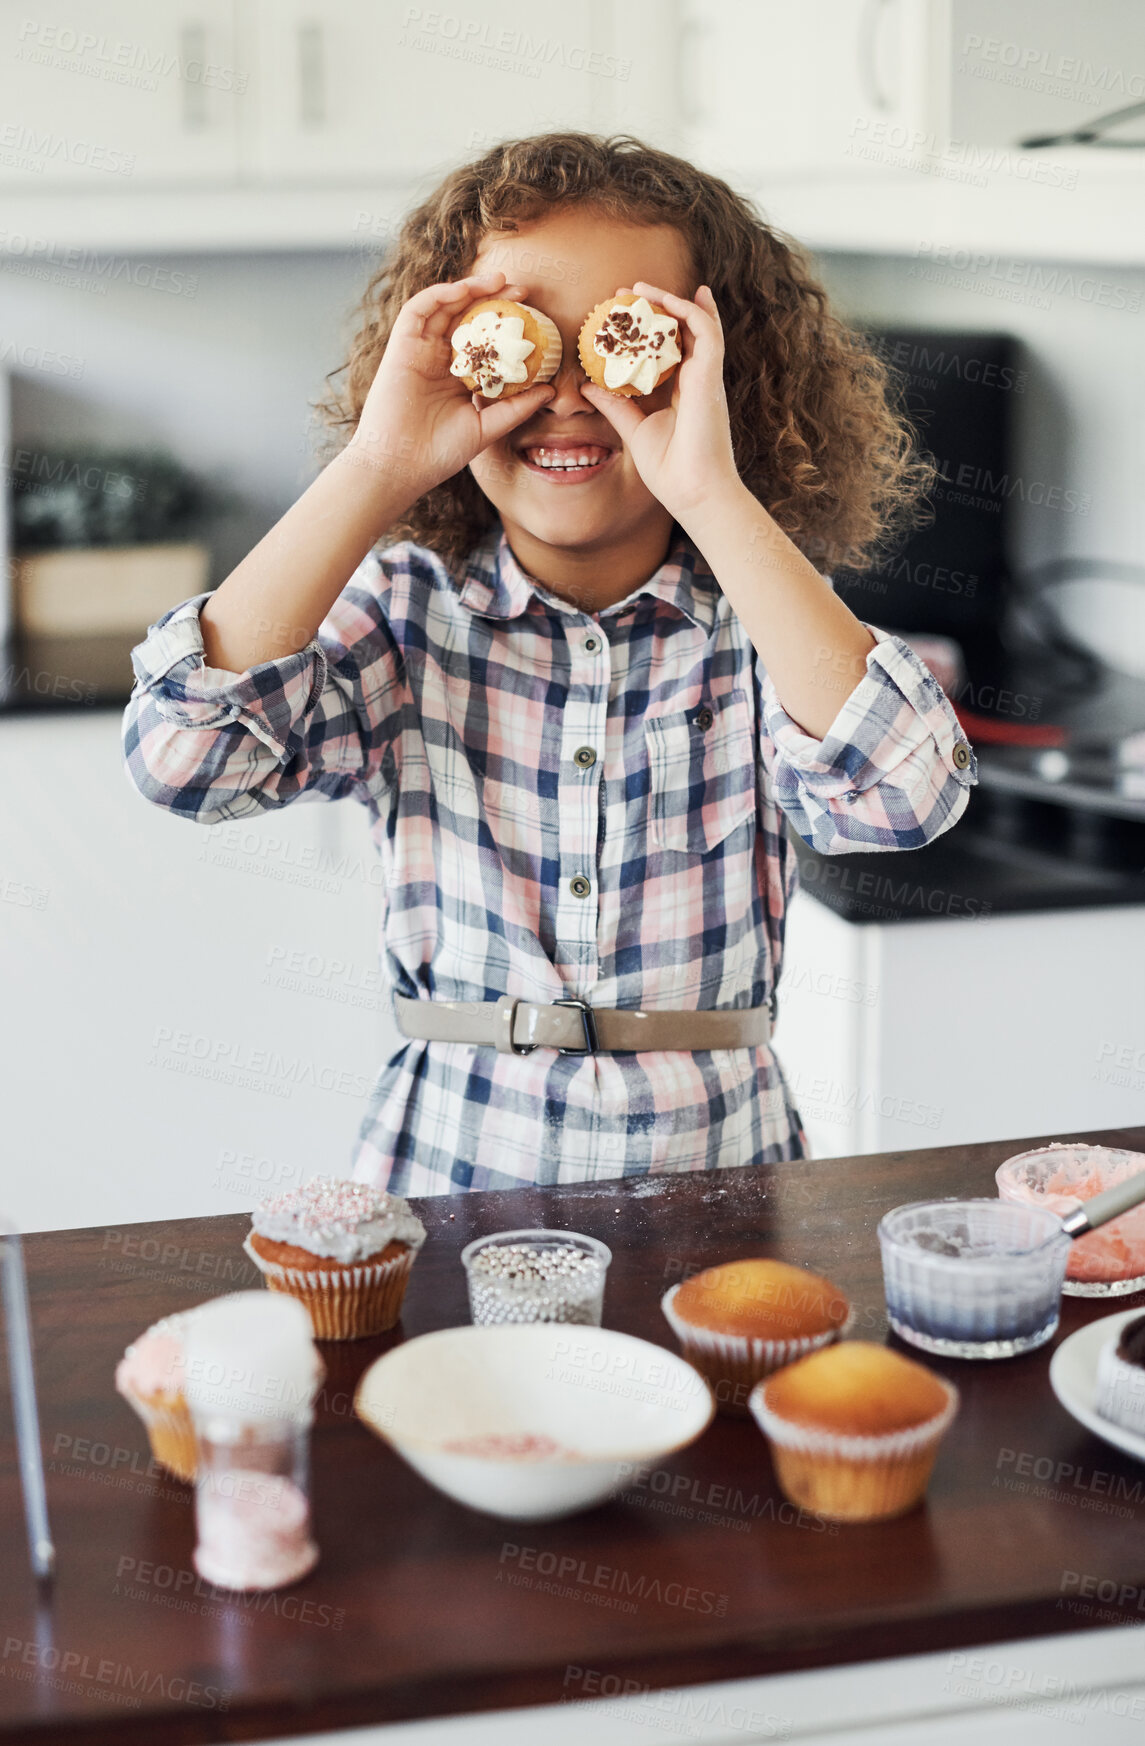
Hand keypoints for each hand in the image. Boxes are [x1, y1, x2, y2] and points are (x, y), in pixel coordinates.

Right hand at [348, 270, 554, 495]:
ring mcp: (419, 350)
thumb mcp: (486, 427)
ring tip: (499, 280)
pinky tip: (464, 290)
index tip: (535, 316)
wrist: (400, 466)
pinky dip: (440, 295)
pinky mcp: (401, 346)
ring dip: (470, 288)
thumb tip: (549, 391)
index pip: (484, 339)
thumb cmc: (440, 452)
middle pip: (466, 316)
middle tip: (522, 290)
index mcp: (458, 375)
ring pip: (444, 306)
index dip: (507, 324)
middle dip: (493, 297)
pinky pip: (418, 310)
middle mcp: (438, 358)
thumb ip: (516, 408)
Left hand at [580, 281, 740, 526]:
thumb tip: (589, 386)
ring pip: (697, 325)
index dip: (650, 330)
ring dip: (671, 301)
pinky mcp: (711, 377)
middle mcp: (697, 380)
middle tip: (628, 293)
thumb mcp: (634, 430)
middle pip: (682, 332)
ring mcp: (706, 377)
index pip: (670, 350)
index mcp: (682, 392)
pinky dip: (691, 312)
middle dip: (657, 307)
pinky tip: (671, 297)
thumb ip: (616, 405)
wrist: (693, 492)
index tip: (624, 315)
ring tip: (642, 287)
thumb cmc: (671, 471)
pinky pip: (706, 333)